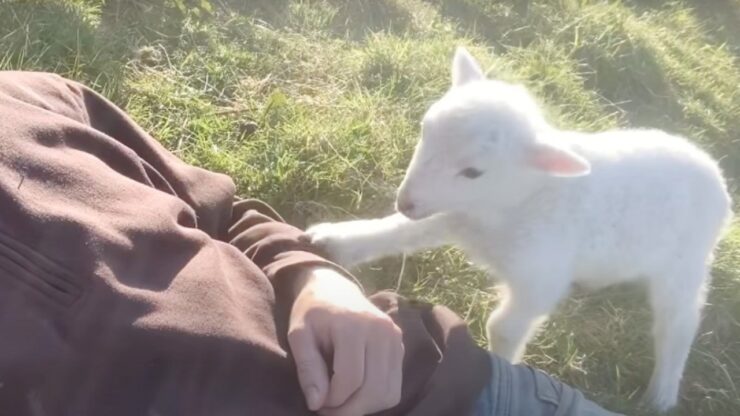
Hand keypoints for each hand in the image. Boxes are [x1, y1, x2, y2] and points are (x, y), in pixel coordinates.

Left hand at [289, 267, 403, 415]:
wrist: (334, 289)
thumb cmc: (312, 312)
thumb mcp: (299, 335)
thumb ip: (307, 368)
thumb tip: (316, 404)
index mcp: (354, 326)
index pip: (350, 379)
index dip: (332, 400)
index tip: (316, 404)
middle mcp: (382, 331)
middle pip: (372, 389)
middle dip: (348, 410)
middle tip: (327, 410)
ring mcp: (395, 338)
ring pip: (387, 392)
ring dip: (364, 408)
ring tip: (341, 403)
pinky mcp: (400, 346)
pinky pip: (394, 387)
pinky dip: (376, 399)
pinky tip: (356, 394)